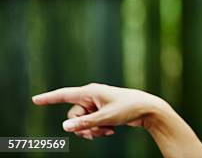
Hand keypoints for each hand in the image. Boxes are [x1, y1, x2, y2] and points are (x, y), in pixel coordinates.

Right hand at [32, 83, 165, 139]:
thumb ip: (85, 123)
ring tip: (107, 130)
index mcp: (90, 92)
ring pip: (82, 123)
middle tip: (99, 130)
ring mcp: (96, 105)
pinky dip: (98, 130)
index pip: (65, 95)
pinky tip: (112, 130)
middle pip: (73, 116)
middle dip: (83, 127)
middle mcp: (91, 97)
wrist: (147, 110)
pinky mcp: (101, 112)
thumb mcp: (106, 118)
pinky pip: (91, 125)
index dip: (49, 98)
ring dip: (92, 130)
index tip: (34, 100)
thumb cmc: (128, 108)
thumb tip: (65, 127)